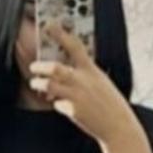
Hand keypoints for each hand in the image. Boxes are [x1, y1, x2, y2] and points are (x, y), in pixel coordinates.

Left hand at [29, 23, 136, 145]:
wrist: (118, 126)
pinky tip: (61, 105)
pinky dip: (56, 104)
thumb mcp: (102, 81)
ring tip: (35, 83)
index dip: (60, 34)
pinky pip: (57, 104)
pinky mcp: (73, 111)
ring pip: (49, 85)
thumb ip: (86, 74)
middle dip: (40, 66)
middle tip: (33, 66)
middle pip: (54, 67)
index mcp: (91, 70)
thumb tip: (68, 70)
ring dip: (39, 83)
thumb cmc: (111, 105)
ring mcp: (77, 96)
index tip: (49, 26)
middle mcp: (83, 81)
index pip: (74, 46)